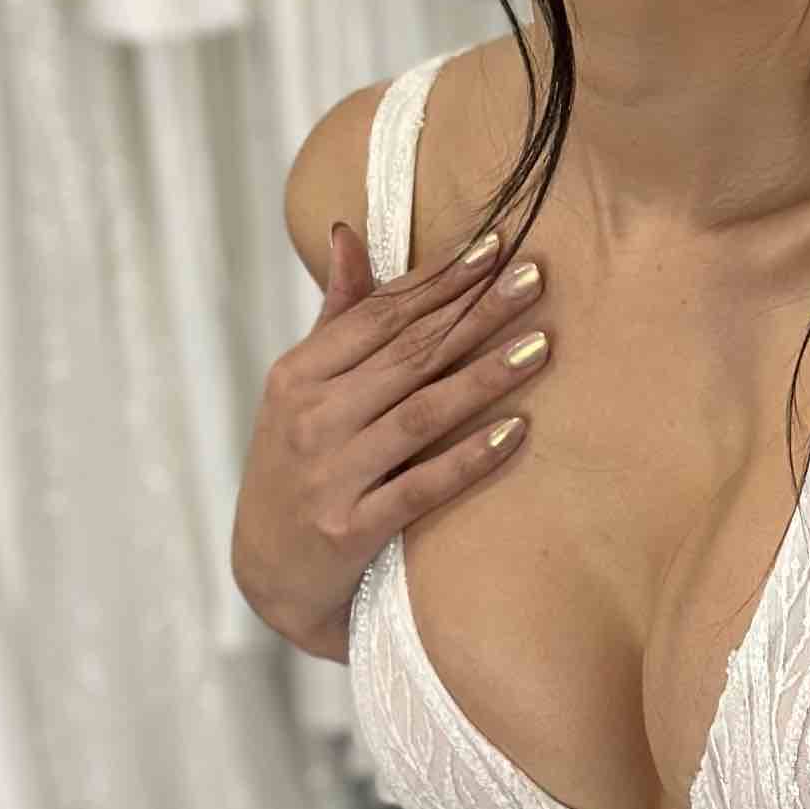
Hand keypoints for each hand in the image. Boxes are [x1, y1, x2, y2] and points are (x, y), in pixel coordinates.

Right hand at [232, 217, 552, 659]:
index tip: (496, 243)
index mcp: (299, 374)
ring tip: (541, 346)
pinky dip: (469, 459)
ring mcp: (330, 474)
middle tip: (534, 277)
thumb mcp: (299, 391)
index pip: (380, 314)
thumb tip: (346, 232)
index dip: (440, 278)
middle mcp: (311, 416)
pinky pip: (421, 488)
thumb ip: (336, 317)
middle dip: (475, 311)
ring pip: (420, 414)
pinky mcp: (350, 529)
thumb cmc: (296, 469)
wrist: (268, 576)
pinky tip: (516, 432)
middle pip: (407, 354)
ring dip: (483, 376)